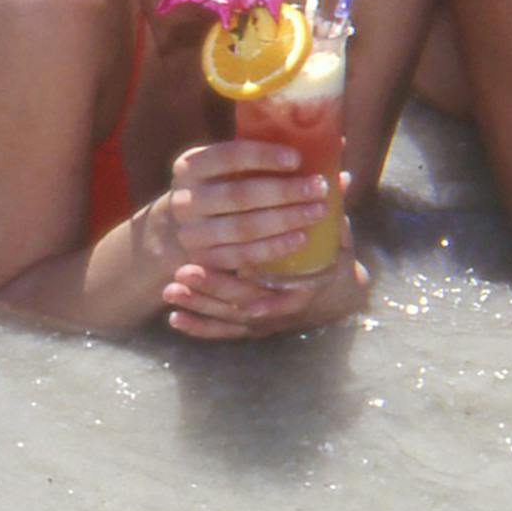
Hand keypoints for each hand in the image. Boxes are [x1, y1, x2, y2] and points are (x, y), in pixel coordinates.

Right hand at [158, 140, 333, 273]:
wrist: (182, 228)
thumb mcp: (229, 168)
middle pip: (239, 195)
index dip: (263, 156)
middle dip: (284, 192)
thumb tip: (336, 143)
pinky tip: (300, 239)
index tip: (297, 159)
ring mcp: (192, 233)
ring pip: (243, 228)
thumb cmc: (220, 187)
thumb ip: (269, 158)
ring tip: (317, 212)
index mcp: (190, 166)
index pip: (227, 156)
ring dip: (285, 220)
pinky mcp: (204, 261)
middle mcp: (185, 199)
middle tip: (318, 189)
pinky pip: (243, 256)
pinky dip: (274, 247)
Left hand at [164, 202, 368, 339]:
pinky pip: (221, 334)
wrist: (326, 289)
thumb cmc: (327, 255)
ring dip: (200, 305)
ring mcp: (263, 322)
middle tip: (183, 272)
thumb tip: (341, 176)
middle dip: (213, 287)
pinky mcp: (248, 328)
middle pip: (244, 303)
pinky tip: (173, 319)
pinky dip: (198, 328)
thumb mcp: (336, 239)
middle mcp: (283, 310)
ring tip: (170, 291)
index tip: (210, 267)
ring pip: (228, 319)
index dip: (242, 280)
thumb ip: (333, 211)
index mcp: (307, 289)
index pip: (278, 295)